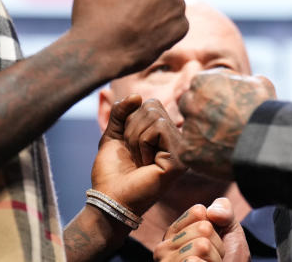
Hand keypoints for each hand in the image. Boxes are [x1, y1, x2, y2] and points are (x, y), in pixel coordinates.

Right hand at [69, 0, 187, 77]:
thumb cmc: (91, 12)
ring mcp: (178, 6)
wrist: (100, 54)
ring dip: (154, 8)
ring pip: (167, 2)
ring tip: (131, 23)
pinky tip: (141, 33)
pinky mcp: (181, 28)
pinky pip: (172, 23)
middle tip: (123, 8)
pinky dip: (160, 27)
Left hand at [91, 94, 186, 214]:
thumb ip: (122, 112)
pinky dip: (144, 143)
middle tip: (132, 154)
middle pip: (152, 107)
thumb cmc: (112, 172)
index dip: (130, 119)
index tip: (127, 145)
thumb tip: (138, 95)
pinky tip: (146, 164)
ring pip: (155, 116)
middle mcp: (176, 140)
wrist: (110, 197)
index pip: (150, 104)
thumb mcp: (114, 134)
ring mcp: (181, 150)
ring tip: (139, 160)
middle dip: (132, 128)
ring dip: (136, 138)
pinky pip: (159, 129)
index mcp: (163, 135)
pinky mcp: (181, 158)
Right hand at [153, 198, 247, 261]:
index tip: (213, 243)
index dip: (216, 228)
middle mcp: (163, 248)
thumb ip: (224, 212)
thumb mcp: (231, 233)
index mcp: (174, 232)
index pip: (199, 211)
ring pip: (202, 246)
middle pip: (203, 228)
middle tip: (212, 261)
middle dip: (218, 247)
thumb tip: (211, 211)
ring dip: (216, 261)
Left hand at [178, 70, 275, 179]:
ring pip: (190, 131)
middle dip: (202, 115)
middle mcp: (189, 103)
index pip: (198, 88)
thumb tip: (243, 84)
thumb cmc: (264, 110)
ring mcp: (187, 128)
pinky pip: (191, 154)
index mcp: (201, 82)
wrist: (267, 143)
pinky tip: (220, 157)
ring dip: (202, 136)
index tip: (223, 108)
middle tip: (221, 126)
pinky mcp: (187, 152)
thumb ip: (241, 82)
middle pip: (189, 108)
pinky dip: (202, 156)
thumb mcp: (258, 83)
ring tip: (224, 144)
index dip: (211, 98)